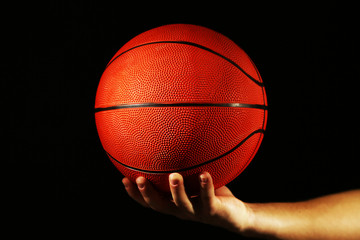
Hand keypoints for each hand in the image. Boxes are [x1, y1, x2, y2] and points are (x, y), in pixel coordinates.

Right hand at [122, 172, 251, 233]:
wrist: (235, 215)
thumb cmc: (211, 194)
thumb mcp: (194, 180)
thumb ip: (183, 168)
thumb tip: (172, 142)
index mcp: (173, 204)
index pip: (150, 201)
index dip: (135, 194)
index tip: (123, 179)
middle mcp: (181, 210)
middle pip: (160, 206)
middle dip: (148, 194)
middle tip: (140, 179)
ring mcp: (197, 212)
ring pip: (183, 205)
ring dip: (177, 191)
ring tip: (174, 176)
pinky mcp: (213, 211)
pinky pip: (208, 198)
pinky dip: (206, 187)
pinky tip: (205, 174)